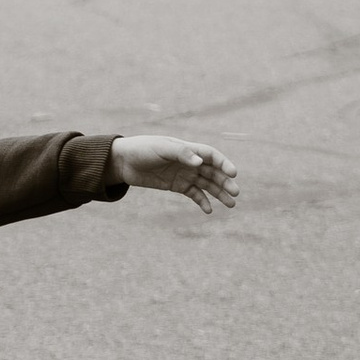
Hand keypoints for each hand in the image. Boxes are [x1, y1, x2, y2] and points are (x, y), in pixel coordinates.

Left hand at [113, 134, 238, 213]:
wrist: (123, 161)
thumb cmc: (142, 149)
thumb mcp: (160, 149)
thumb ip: (181, 153)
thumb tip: (200, 161)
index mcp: (187, 149)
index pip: (211, 155)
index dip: (224, 163)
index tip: (233, 173)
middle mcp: (189, 162)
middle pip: (213, 172)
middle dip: (225, 182)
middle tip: (236, 193)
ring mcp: (184, 174)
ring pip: (207, 184)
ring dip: (219, 194)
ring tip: (231, 205)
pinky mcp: (176, 185)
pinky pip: (194, 194)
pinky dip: (202, 201)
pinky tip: (209, 210)